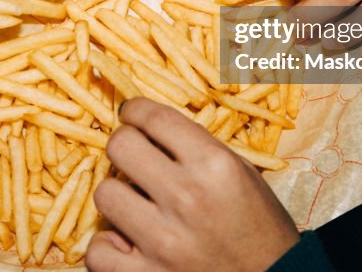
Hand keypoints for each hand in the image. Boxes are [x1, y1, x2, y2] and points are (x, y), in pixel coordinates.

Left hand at [86, 98, 298, 271]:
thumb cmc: (263, 230)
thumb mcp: (243, 176)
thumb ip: (199, 149)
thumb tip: (151, 128)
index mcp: (215, 166)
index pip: (154, 117)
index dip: (135, 110)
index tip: (131, 114)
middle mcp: (187, 198)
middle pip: (120, 146)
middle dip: (125, 147)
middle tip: (134, 157)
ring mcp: (164, 241)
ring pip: (105, 194)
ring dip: (118, 196)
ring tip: (136, 205)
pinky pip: (98, 250)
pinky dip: (108, 246)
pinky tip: (128, 243)